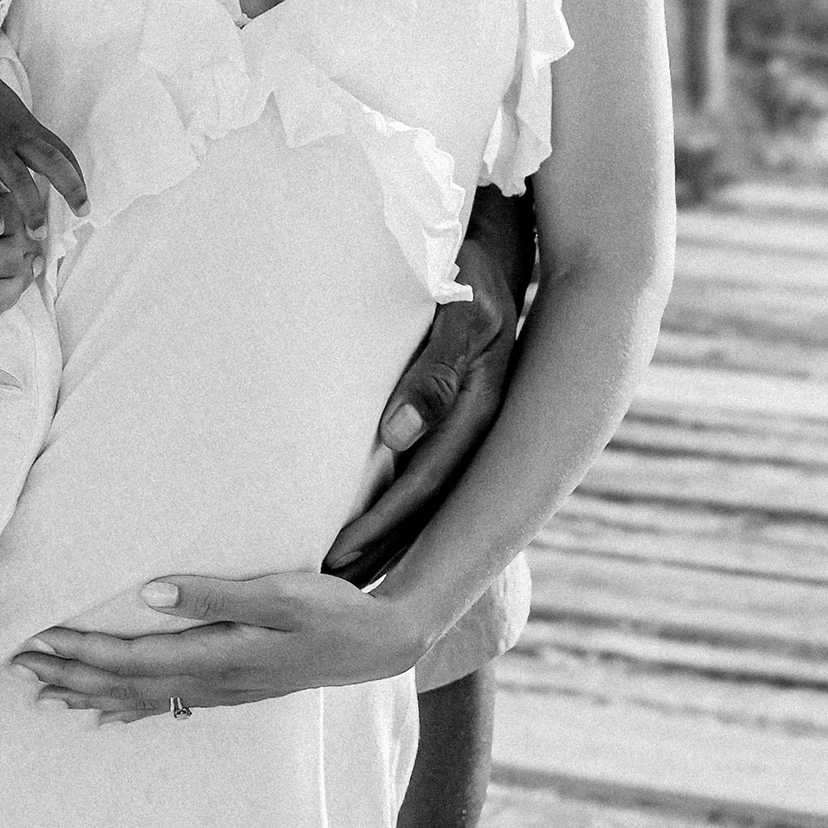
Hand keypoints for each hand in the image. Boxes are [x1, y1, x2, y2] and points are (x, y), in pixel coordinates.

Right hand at [0, 60, 88, 237]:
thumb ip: (16, 130)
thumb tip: (23, 153)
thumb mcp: (5, 107)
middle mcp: (15, 135)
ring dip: (32, 209)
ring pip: (21, 180)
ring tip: (37, 236)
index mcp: (26, 124)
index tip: (82, 195)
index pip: (60, 151)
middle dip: (71, 188)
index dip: (76, 173)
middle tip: (82, 213)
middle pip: (53, 163)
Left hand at [16, 568, 424, 721]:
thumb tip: (149, 595)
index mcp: (216, 656)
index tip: (36, 641)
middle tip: (18, 664)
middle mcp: (211, 682)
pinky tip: (106, 712)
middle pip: (125, 682)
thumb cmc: (330, 609)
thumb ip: (215, 594)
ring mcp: (221, 691)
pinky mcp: (231, 688)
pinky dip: (128, 707)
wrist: (376, 643)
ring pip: (140, 697)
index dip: (81, 650)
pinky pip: (166, 704)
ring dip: (90, 693)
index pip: (131, 657)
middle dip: (70, 673)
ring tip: (45, 694)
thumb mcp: (279, 592)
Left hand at [324, 186, 530, 584]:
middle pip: (428, 508)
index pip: (425, 487)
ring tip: (339, 576)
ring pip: (430, 497)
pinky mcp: (461, 412)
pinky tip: (368, 523)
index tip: (335, 563)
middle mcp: (479, 426)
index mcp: (480, 407)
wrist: (503, 238)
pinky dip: (399, 504)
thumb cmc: (470, 265)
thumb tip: (400, 435)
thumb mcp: (462, 309)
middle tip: (324, 589)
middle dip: (378, 550)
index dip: (381, 528)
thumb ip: (436, 370)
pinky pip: (429, 470)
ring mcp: (474, 422)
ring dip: (389, 537)